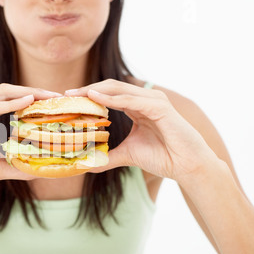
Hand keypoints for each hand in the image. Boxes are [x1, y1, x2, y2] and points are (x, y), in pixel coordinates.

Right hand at [0, 84, 61, 194]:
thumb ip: (14, 166)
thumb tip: (36, 171)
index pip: (11, 101)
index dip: (33, 99)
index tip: (53, 104)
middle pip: (9, 92)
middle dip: (34, 92)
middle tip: (55, 96)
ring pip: (1, 94)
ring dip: (25, 93)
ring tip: (46, 96)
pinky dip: (8, 104)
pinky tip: (26, 103)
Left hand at [66, 79, 219, 180]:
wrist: (187, 166)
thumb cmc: (163, 157)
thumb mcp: (128, 154)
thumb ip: (108, 156)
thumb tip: (88, 165)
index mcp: (137, 106)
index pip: (108, 95)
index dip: (87, 95)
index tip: (67, 100)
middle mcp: (144, 99)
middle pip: (110, 87)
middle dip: (87, 89)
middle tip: (66, 94)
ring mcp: (153, 100)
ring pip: (118, 89)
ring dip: (95, 91)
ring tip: (75, 94)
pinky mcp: (160, 107)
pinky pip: (132, 100)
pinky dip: (112, 98)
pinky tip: (95, 98)